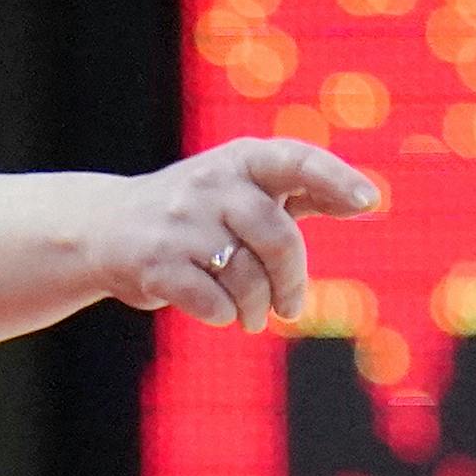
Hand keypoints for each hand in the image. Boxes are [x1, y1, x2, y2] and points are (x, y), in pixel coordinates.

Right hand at [87, 137, 377, 332]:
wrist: (103, 229)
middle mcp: (209, 182)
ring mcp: (178, 221)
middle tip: (291, 308)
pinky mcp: (154, 262)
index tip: (371, 202)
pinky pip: (213, 302)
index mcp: (239, 160)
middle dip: (292, 282)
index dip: (336, 178)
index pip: (296, 159)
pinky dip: (223, 314)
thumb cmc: (194, 213)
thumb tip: (368, 200)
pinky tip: (216, 309)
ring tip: (251, 315)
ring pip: (246, 279)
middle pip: (277, 237)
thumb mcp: (243, 190)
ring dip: (256, 308)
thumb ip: (301, 191)